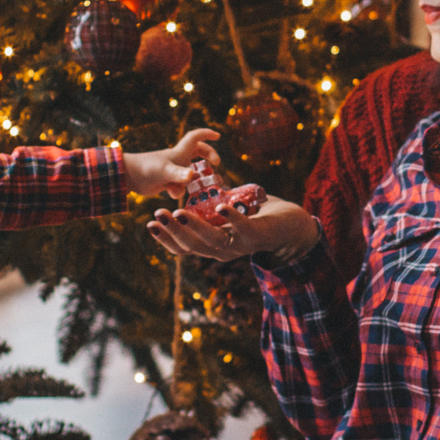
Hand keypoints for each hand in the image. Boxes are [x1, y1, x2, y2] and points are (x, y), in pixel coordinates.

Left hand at [122, 127, 221, 198]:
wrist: (128, 177)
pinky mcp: (166, 181)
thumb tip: (192, 177)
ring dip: (193, 179)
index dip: (207, 134)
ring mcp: (172, 170)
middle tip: (216, 164)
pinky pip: (179, 185)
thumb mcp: (164, 172)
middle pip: (197, 151)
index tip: (218, 136)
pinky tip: (171, 193)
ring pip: (189, 171)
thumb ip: (179, 175)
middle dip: (208, 155)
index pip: (195, 137)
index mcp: (179, 152)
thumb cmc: (146, 170)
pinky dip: (178, 190)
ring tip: (192, 185)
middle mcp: (177, 159)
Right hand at [145, 193, 318, 262]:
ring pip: (211, 240)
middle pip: (192, 246)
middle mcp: (223, 251)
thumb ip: (209, 207)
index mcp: (213, 246)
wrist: (289, 225)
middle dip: (172, 231)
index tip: (149, 225)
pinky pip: (241, 228)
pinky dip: (230, 218)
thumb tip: (192, 188)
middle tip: (156, 215)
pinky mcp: (256, 236)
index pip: (184, 248)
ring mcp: (239, 246)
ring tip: (178, 212)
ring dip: (194, 226)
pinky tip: (219, 207)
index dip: (166, 239)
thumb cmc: (254, 216)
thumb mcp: (226, 213)